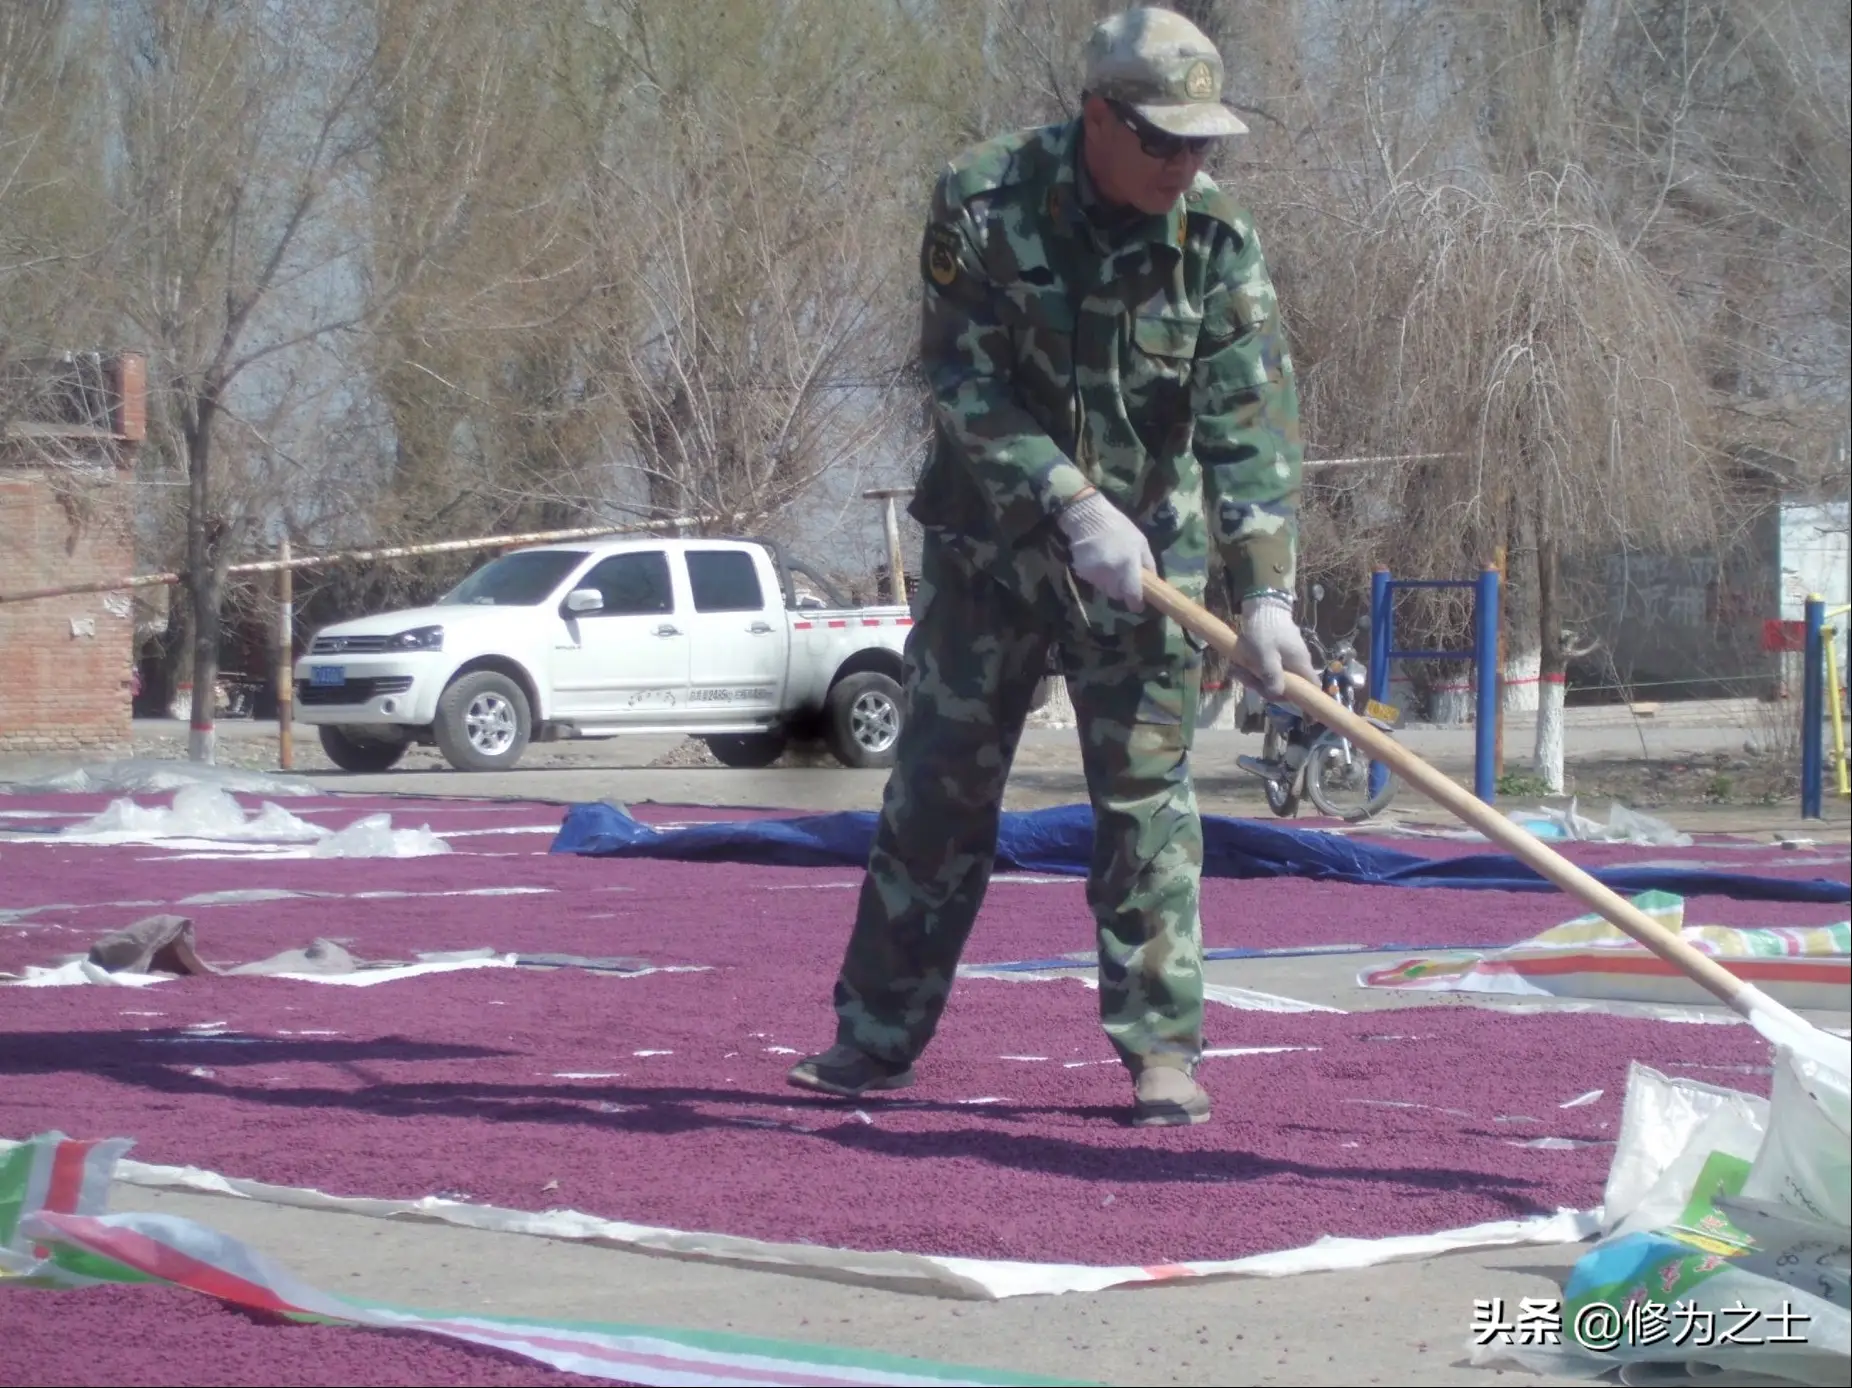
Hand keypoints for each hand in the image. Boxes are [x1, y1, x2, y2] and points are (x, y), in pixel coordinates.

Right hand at [1057, 490, 1155, 609]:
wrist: (1089, 517)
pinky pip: (1093, 581)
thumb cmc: (1118, 527)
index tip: (1138, 605)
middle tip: (1122, 579)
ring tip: (1109, 566)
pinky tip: (1097, 561)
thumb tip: (1153, 581)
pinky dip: (1096, 576)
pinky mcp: (1082, 572)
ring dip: (1109, 583)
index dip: (1136, 603)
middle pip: (1117, 594)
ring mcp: (1095, 574)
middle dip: (1121, 590)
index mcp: (1129, 565)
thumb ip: (1147, 563)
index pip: (1133, 594)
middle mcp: (1112, 573)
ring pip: (1104, 589)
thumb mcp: (1140, 541)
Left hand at [1236, 597, 1316, 698]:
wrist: (1262, 605)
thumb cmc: (1265, 631)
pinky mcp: (1276, 650)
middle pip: (1285, 685)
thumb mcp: (1265, 655)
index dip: (1303, 699)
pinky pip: (1266, 666)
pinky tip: (1238, 663)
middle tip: (1243, 677)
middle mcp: (1297, 662)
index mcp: (1300, 664)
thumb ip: (1272, 676)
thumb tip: (1277, 696)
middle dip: (1263, 685)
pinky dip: (1253, 667)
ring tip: (1236, 668)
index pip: (1311, 687)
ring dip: (1254, 676)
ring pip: (1273, 676)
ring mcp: (1287, 656)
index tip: (1287, 705)